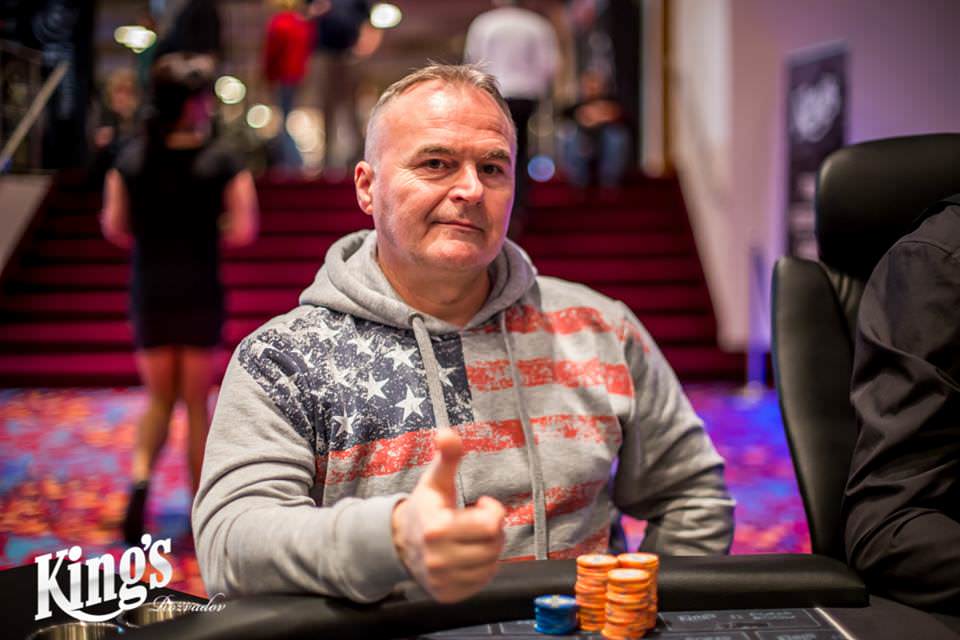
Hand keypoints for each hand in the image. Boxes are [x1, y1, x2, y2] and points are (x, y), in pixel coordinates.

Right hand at [391, 428, 505, 602]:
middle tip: (477, 521)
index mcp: (436, 528)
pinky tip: (468, 555)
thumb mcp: (436, 479)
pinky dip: (481, 567)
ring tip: (471, 537)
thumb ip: (447, 456)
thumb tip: (447, 433)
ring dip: (489, 549)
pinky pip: (482, 581)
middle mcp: (438, 558)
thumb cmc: (425, 507)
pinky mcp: (447, 594)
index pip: (491, 525)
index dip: (493, 511)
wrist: (399, 541)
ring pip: (491, 564)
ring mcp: (442, 579)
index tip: (481, 504)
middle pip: (494, 545)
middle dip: (492, 530)